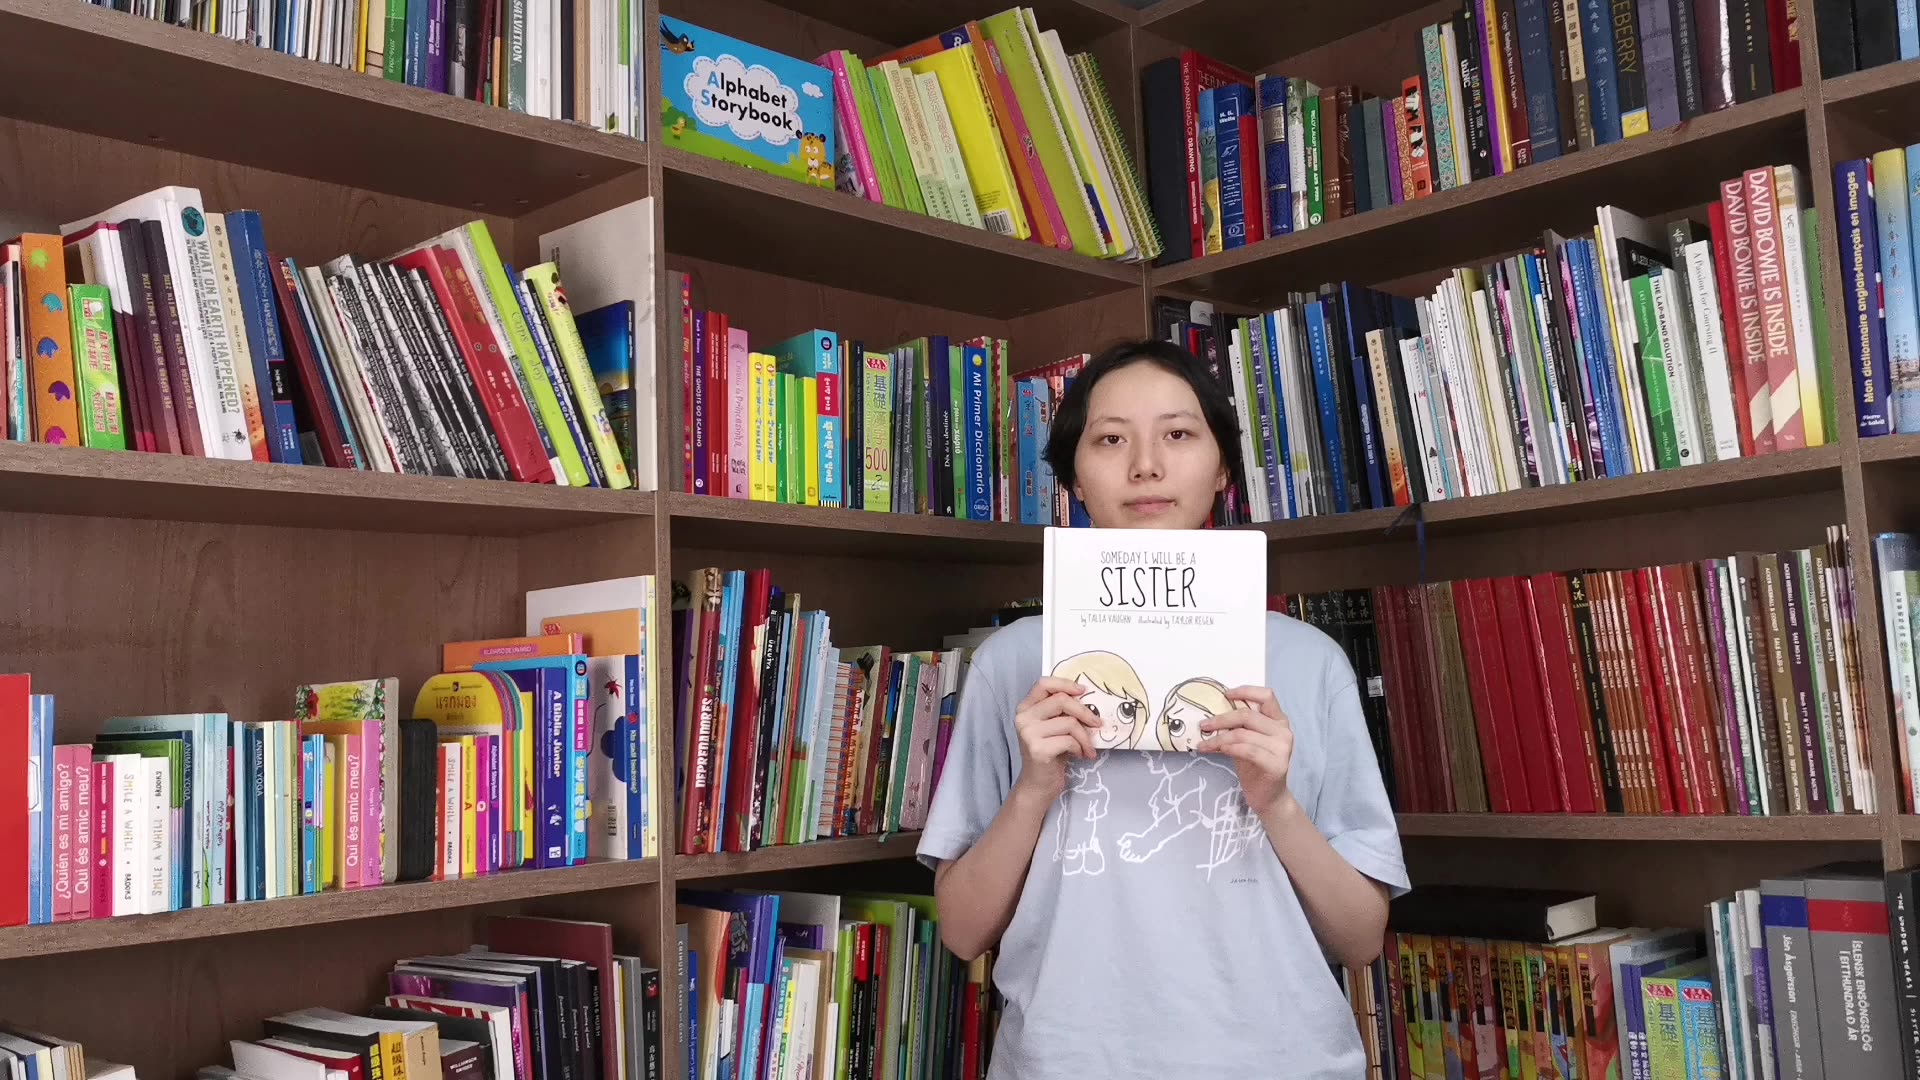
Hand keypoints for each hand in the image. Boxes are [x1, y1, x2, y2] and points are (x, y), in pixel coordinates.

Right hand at [1010, 676, 1101, 801]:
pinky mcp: (1038, 750)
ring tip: (1087, 748)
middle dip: (1084, 712)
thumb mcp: (1054, 727)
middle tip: (1097, 724)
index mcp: (1026, 708)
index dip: (1065, 684)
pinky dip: (1080, 748)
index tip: (1083, 691)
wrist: (1039, 785)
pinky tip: (1080, 755)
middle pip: (1061, 700)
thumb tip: (1088, 697)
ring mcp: (1028, 734)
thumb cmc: (1051, 753)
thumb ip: (1062, 711)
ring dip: (1085, 737)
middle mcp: (1023, 718)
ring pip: (1069, 722)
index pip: (1044, 683)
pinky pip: (1069, 740)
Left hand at [1198, 685, 1296, 817]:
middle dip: (1221, 718)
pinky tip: (1216, 750)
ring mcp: (1282, 748)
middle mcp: (1283, 731)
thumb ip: (1238, 726)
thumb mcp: (1245, 741)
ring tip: (1204, 744)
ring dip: (1218, 738)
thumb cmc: (1254, 767)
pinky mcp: (1276, 764)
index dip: (1245, 691)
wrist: (1268, 797)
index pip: (1266, 696)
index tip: (1225, 695)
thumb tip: (1212, 712)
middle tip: (1203, 726)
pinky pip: (1247, 750)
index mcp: (1279, 720)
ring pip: (1242, 734)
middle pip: (1248, 714)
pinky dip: (1228, 748)